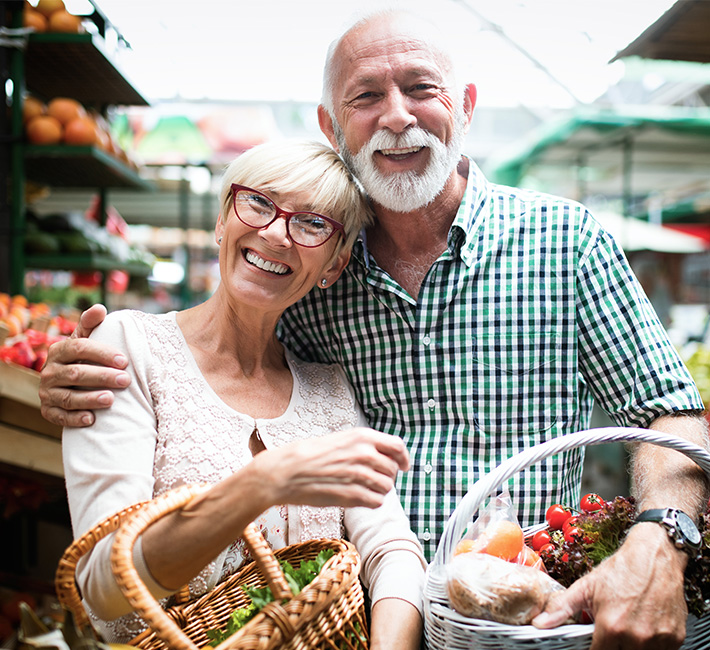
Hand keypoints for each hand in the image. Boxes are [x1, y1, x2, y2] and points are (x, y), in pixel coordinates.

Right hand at [38, 304, 130, 426]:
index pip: (79, 348)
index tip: (124, 361)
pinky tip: (91, 420)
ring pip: (68, 397)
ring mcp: (47, 393)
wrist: (66, 383)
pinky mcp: (48, 411)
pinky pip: (59, 417)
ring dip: (90, 399)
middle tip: (126, 380)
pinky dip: (75, 419)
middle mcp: (49, 371)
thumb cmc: (82, 357)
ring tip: (111, 399)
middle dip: (102, 377)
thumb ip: (91, 324)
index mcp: (59, 350)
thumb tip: (100, 308)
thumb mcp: (85, 339)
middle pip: (76, 374)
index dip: (102, 354)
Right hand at [256, 428, 409, 508]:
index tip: (403, 466)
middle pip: (393, 470)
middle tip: (373, 479)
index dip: (403, 458)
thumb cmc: (309, 455)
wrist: (286, 471)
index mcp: (362, 437)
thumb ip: (363, 445)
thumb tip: (383, 455)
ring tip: (362, 488)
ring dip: (379, 490)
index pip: (397, 447)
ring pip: (387, 487)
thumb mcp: (340, 439)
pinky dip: (371, 502)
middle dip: (387, 476)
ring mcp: (359, 475)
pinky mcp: (352, 495)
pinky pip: (377, 502)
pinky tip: (358, 498)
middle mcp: (364, 454)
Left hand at [533, 524, 688, 648]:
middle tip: (613, 630)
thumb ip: (562, 609)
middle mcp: (636, 637)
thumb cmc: (623, 569)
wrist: (655, 555)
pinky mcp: (675, 638)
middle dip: (614, 646)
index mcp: (611, 627)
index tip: (595, 644)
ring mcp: (658, 640)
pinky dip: (651, 645)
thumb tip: (539, 624)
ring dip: (633, 646)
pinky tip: (644, 626)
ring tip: (629, 627)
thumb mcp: (586, 586)